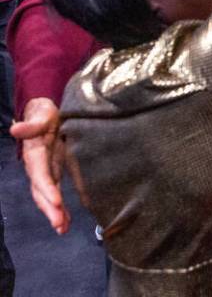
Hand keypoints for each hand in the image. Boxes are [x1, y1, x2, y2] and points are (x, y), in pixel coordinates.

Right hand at [11, 98, 68, 233]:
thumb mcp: (41, 114)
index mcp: (35, 154)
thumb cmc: (44, 113)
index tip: (57, 201)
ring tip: (62, 229)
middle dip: (50, 208)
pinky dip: (61, 209)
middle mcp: (37, 167)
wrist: (45, 113)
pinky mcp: (54, 172)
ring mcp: (45, 171)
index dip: (47, 188)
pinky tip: (66, 223)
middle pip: (41, 191)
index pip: (40, 174)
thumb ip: (32, 123)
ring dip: (54, 213)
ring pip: (47, 197)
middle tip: (59, 224)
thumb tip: (15, 129)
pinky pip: (55, 193)